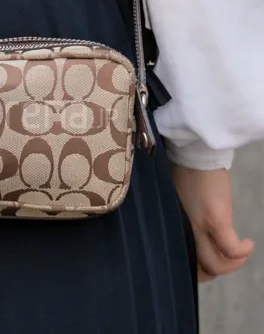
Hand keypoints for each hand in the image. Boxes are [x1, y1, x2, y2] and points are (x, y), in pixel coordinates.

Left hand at [171, 166, 253, 282]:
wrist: (194, 150)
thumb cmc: (184, 167)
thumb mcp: (175, 197)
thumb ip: (182, 215)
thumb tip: (189, 225)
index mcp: (174, 224)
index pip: (184, 259)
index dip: (197, 268)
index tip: (207, 262)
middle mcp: (185, 229)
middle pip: (201, 267)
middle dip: (216, 271)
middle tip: (227, 261)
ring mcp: (201, 226)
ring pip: (216, 264)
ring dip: (232, 265)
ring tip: (240, 254)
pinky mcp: (216, 218)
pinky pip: (230, 248)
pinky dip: (241, 252)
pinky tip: (248, 244)